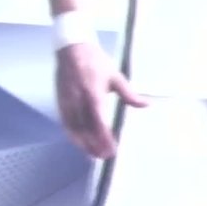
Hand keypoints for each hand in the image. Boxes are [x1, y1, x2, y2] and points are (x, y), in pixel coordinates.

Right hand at [54, 42, 147, 157]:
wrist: (72, 49)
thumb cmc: (96, 62)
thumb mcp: (116, 76)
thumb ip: (130, 94)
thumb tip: (146, 104)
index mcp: (93, 93)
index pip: (98, 121)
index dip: (104, 137)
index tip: (112, 148)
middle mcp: (77, 100)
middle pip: (85, 129)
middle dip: (94, 145)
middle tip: (105, 156)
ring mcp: (66, 101)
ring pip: (73, 128)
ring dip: (83, 143)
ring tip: (94, 155)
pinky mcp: (60, 102)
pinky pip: (65, 123)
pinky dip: (73, 135)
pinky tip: (80, 143)